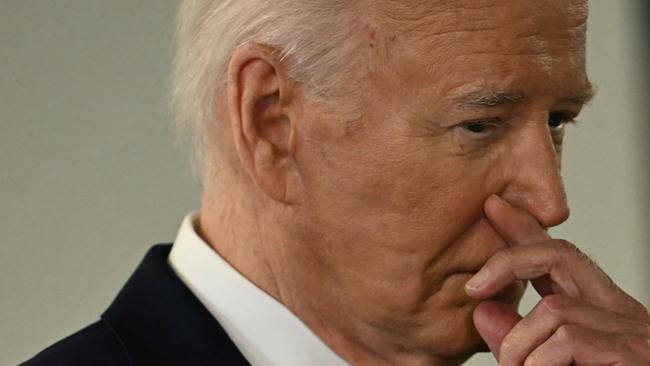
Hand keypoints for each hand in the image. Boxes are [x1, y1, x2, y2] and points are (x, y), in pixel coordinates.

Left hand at [465, 195, 649, 364]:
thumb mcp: (547, 361)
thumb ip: (517, 337)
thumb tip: (481, 310)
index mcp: (596, 310)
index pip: (557, 257)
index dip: (523, 230)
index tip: (493, 207)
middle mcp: (618, 312)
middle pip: (562, 255)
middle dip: (510, 260)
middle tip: (472, 286)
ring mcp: (631, 332)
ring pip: (555, 311)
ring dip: (520, 346)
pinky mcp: (633, 355)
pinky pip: (569, 341)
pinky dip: (540, 362)